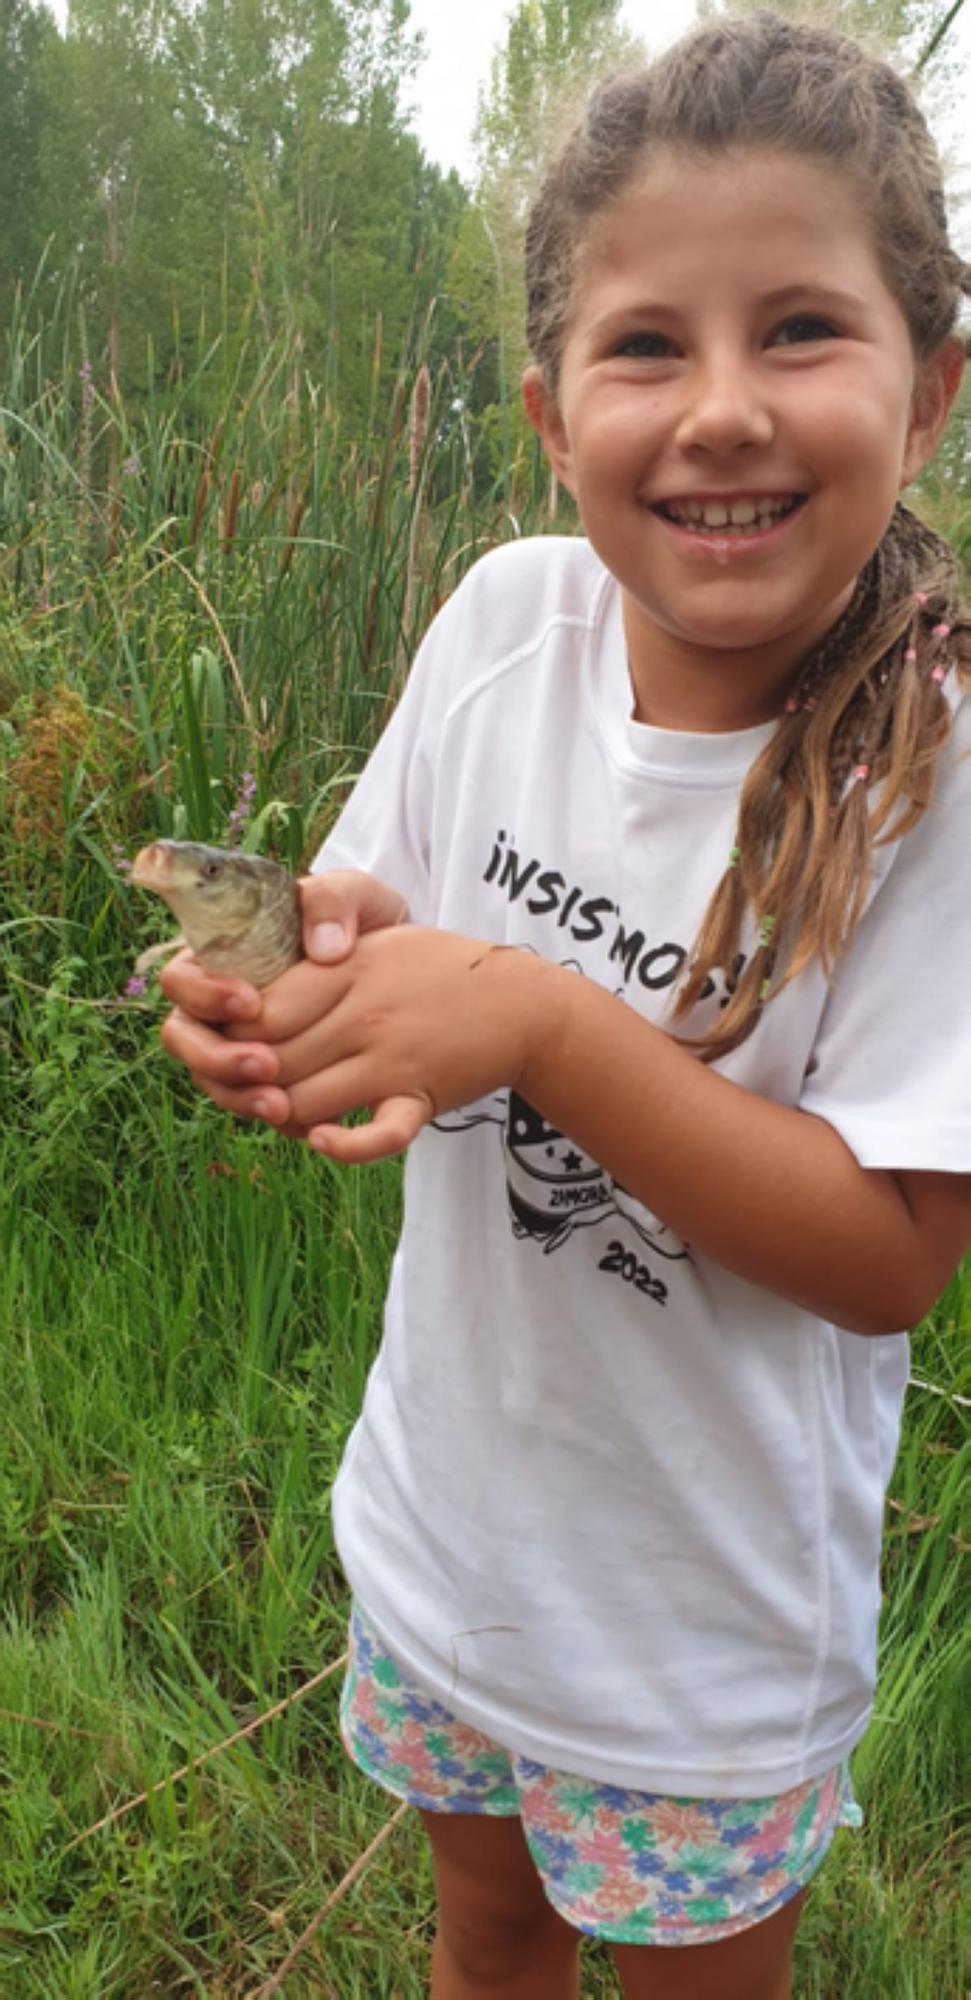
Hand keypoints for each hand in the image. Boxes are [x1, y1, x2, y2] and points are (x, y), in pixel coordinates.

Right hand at [158, 870, 406, 1125]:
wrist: (401, 967)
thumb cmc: (360, 922)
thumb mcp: (355, 895)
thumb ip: (334, 902)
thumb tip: (324, 948)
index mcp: (220, 955)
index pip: (181, 980)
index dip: (204, 996)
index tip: (252, 1001)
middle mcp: (218, 1005)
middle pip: (184, 1040)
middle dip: (217, 1059)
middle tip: (265, 1065)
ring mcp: (240, 1044)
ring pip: (214, 1082)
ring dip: (242, 1097)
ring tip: (283, 1106)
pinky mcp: (271, 1078)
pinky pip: (257, 1105)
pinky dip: (279, 1118)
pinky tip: (311, 1123)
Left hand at [259, 927, 553, 1162]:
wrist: (521, 1004)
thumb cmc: (440, 970)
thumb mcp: (379, 943)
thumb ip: (320, 961)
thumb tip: (255, 990)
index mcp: (349, 967)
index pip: (261, 1008)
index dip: (233, 1033)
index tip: (234, 1040)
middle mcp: (364, 1012)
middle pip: (271, 1059)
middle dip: (246, 1080)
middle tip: (248, 1082)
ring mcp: (391, 1058)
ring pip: (303, 1101)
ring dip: (280, 1115)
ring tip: (279, 1108)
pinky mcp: (418, 1097)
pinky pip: (375, 1136)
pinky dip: (343, 1147)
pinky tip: (324, 1140)